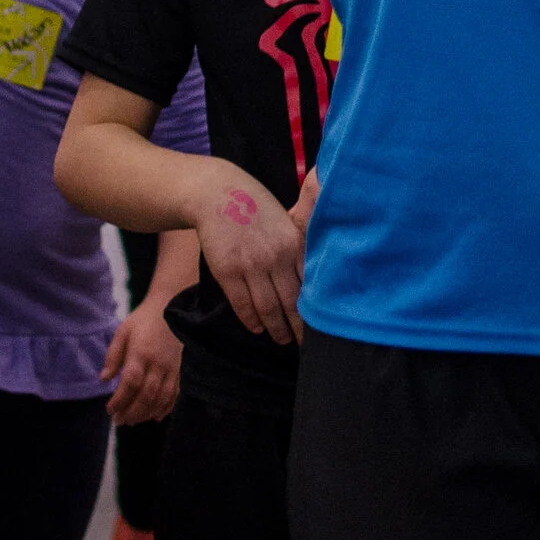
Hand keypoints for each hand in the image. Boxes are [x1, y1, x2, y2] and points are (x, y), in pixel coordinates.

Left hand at [101, 297, 181, 424]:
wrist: (169, 307)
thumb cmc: (142, 321)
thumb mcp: (122, 332)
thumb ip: (113, 356)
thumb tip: (104, 380)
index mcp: (141, 352)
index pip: (131, 382)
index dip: (120, 400)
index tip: (110, 409)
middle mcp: (158, 363)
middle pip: (147, 395)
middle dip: (131, 412)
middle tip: (118, 421)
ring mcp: (171, 368)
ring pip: (161, 398)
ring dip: (146, 414)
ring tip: (132, 421)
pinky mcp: (179, 371)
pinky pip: (174, 395)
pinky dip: (165, 409)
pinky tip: (154, 417)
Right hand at [189, 170, 317, 344]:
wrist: (217, 194)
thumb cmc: (255, 207)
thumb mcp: (285, 221)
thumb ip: (299, 247)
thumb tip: (314, 279)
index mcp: (294, 243)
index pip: (310, 286)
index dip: (316, 310)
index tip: (322, 326)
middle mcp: (276, 256)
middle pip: (293, 303)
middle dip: (300, 328)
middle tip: (306, 345)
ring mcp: (251, 265)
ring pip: (268, 308)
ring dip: (276, 329)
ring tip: (282, 339)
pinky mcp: (228, 271)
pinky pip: (242, 304)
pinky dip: (251, 321)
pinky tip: (257, 329)